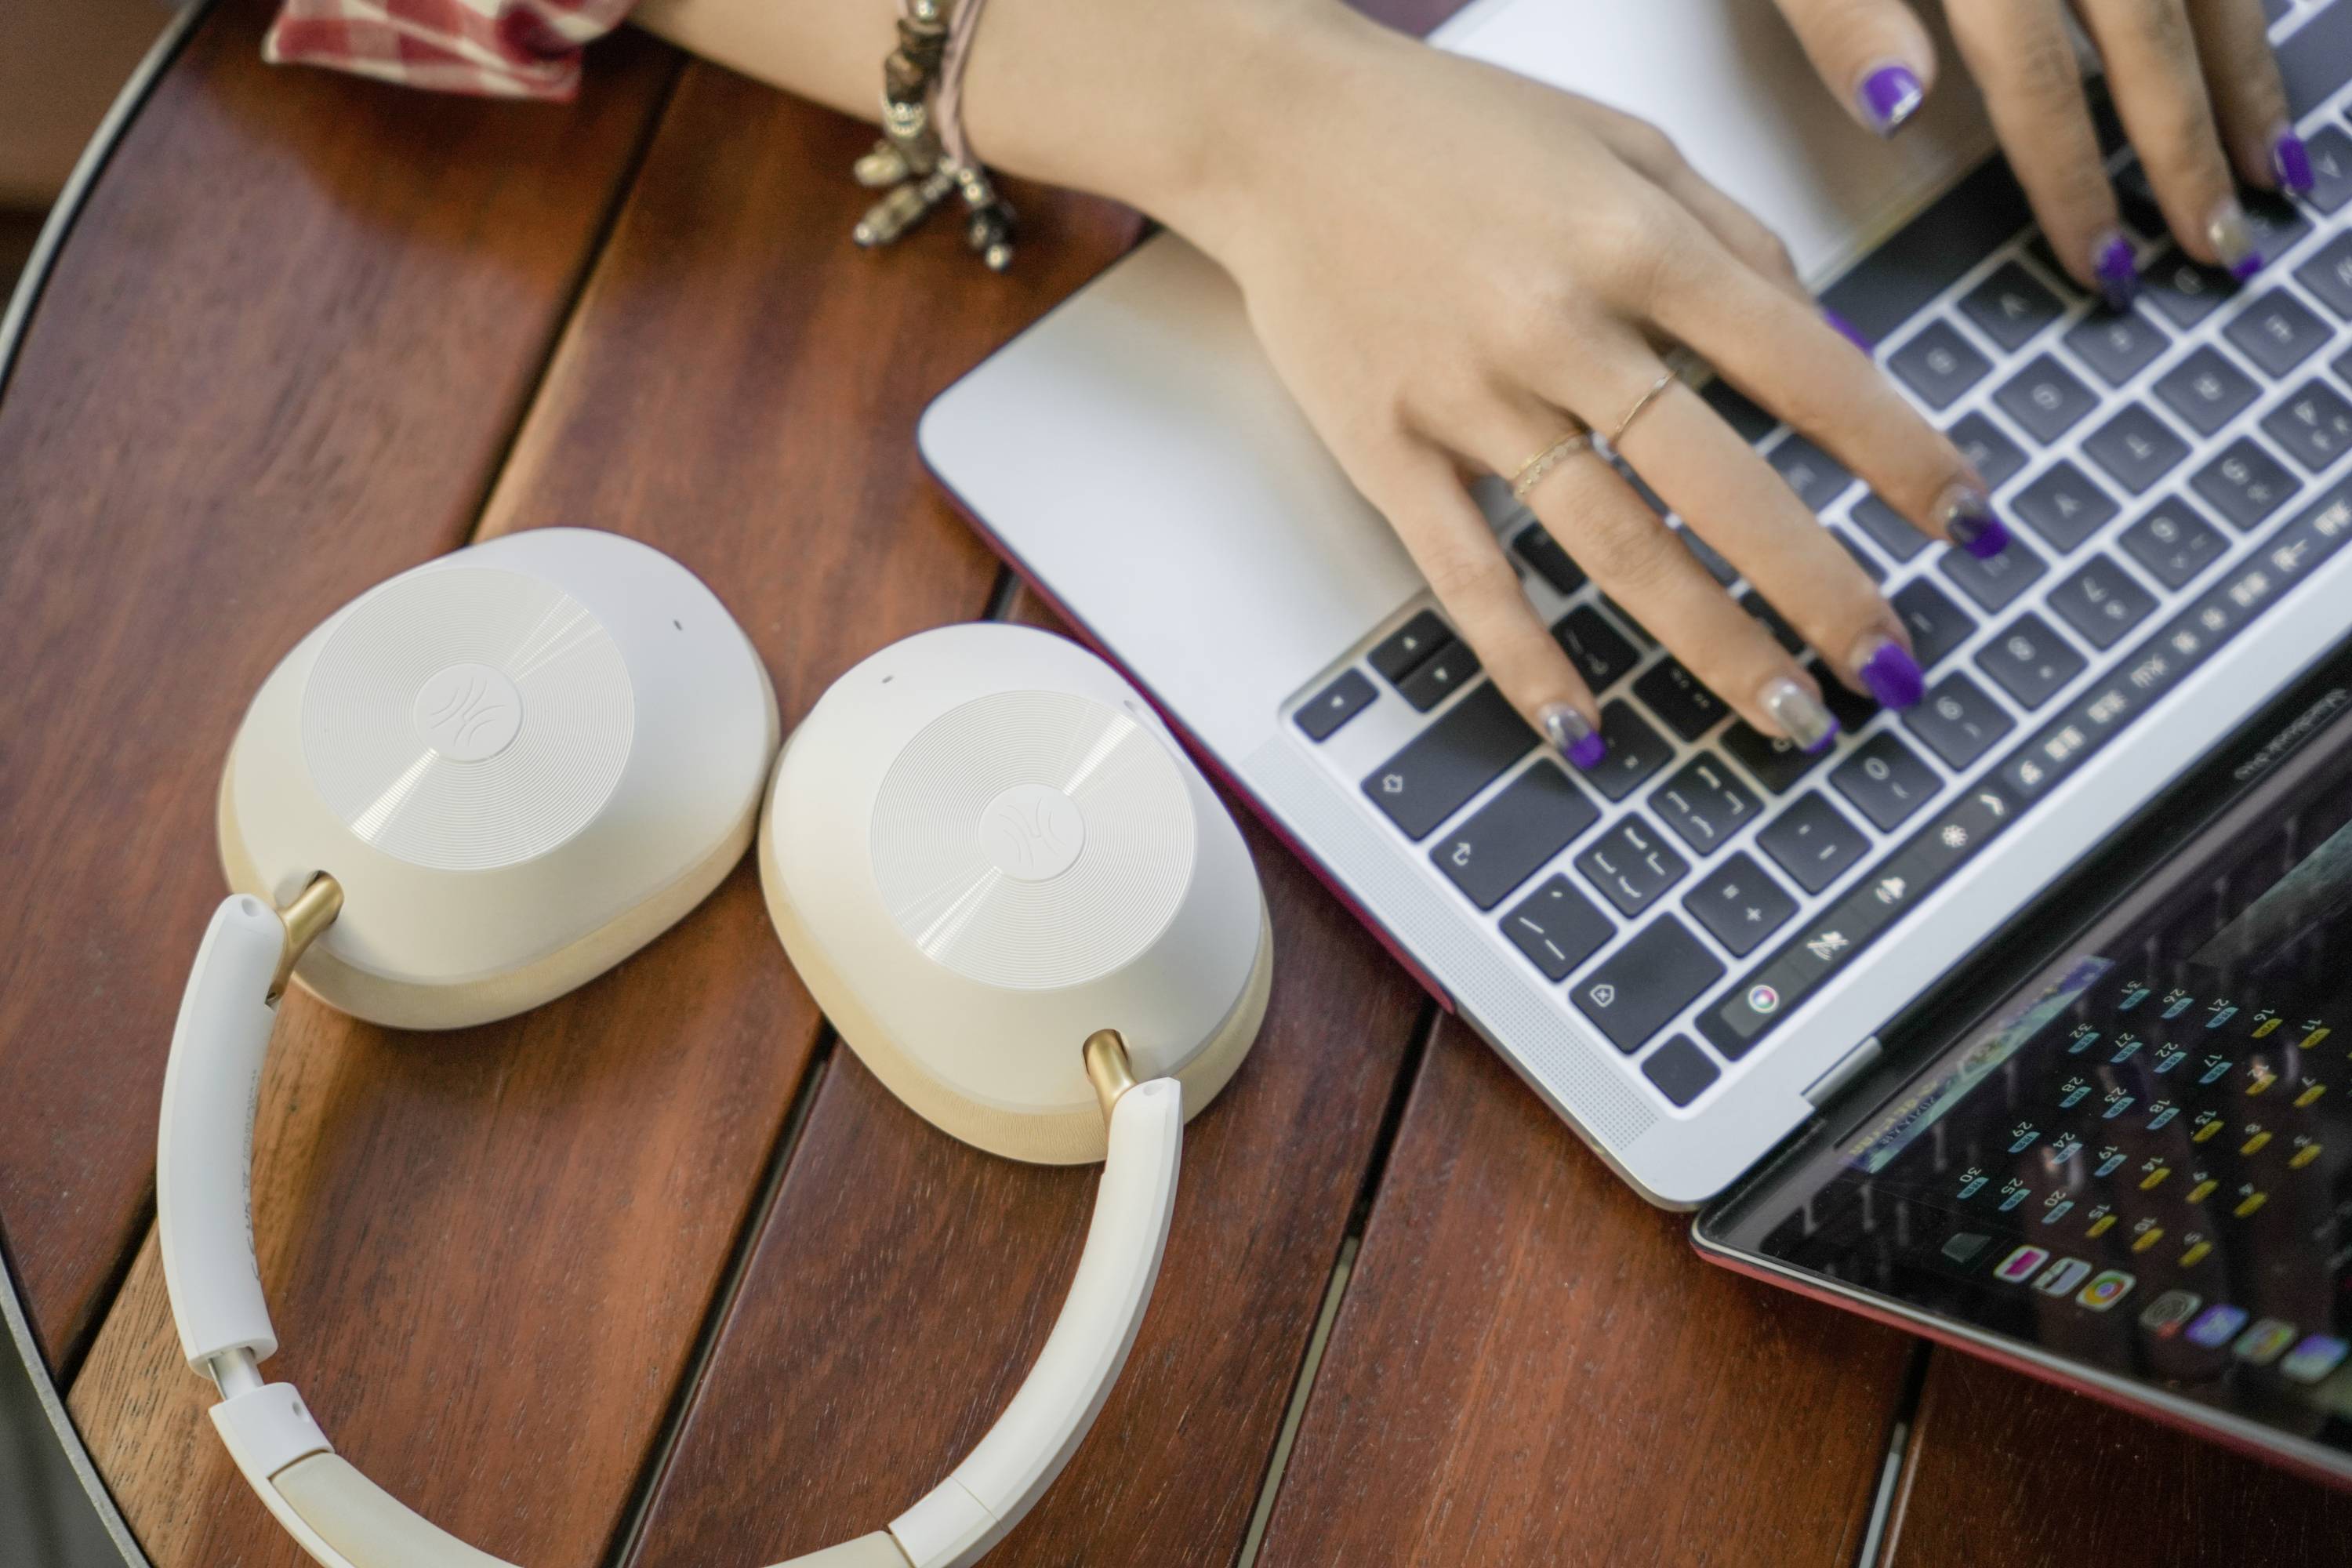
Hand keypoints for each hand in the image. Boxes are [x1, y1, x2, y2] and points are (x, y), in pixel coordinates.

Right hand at [1140, 11, 2008, 768]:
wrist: (1281, 131)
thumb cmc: (1455, 132)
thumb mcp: (1622, 145)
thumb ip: (1732, 238)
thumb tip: (1831, 342)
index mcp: (1635, 240)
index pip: (1804, 365)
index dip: (1898, 453)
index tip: (1967, 523)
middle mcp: (1563, 326)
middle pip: (1722, 484)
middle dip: (1823, 588)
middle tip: (1893, 671)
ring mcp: (1471, 398)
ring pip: (1613, 545)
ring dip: (1710, 643)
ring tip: (1789, 715)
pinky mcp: (1387, 451)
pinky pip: (1470, 574)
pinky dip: (1527, 660)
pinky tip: (1586, 729)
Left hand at [1773, 0, 2301, 295]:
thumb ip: (1841, 11)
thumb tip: (1898, 106)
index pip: (2040, 79)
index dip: (2074, 179)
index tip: (2101, 261)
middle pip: (2151, 33)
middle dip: (2191, 148)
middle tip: (2227, 244)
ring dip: (2247, 69)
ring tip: (2275, 160)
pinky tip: (2262, 25)